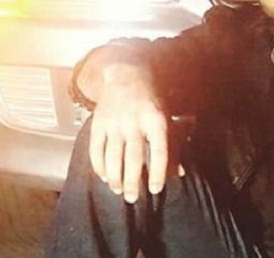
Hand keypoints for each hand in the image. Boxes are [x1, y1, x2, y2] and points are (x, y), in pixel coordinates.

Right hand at [87, 63, 182, 202]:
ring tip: (119, 190)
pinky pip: (96, 151)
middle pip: (133, 159)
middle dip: (133, 182)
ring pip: (112, 158)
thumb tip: (177, 173)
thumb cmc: (152, 102)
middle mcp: (134, 121)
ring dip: (115, 178)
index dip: (157, 172)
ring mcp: (114, 122)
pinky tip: (105, 177)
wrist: (127, 75)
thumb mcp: (167, 119)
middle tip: (133, 199)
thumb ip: (172, 146)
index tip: (155, 189)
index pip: (159, 151)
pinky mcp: (98, 123)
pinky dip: (99, 167)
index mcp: (156, 120)